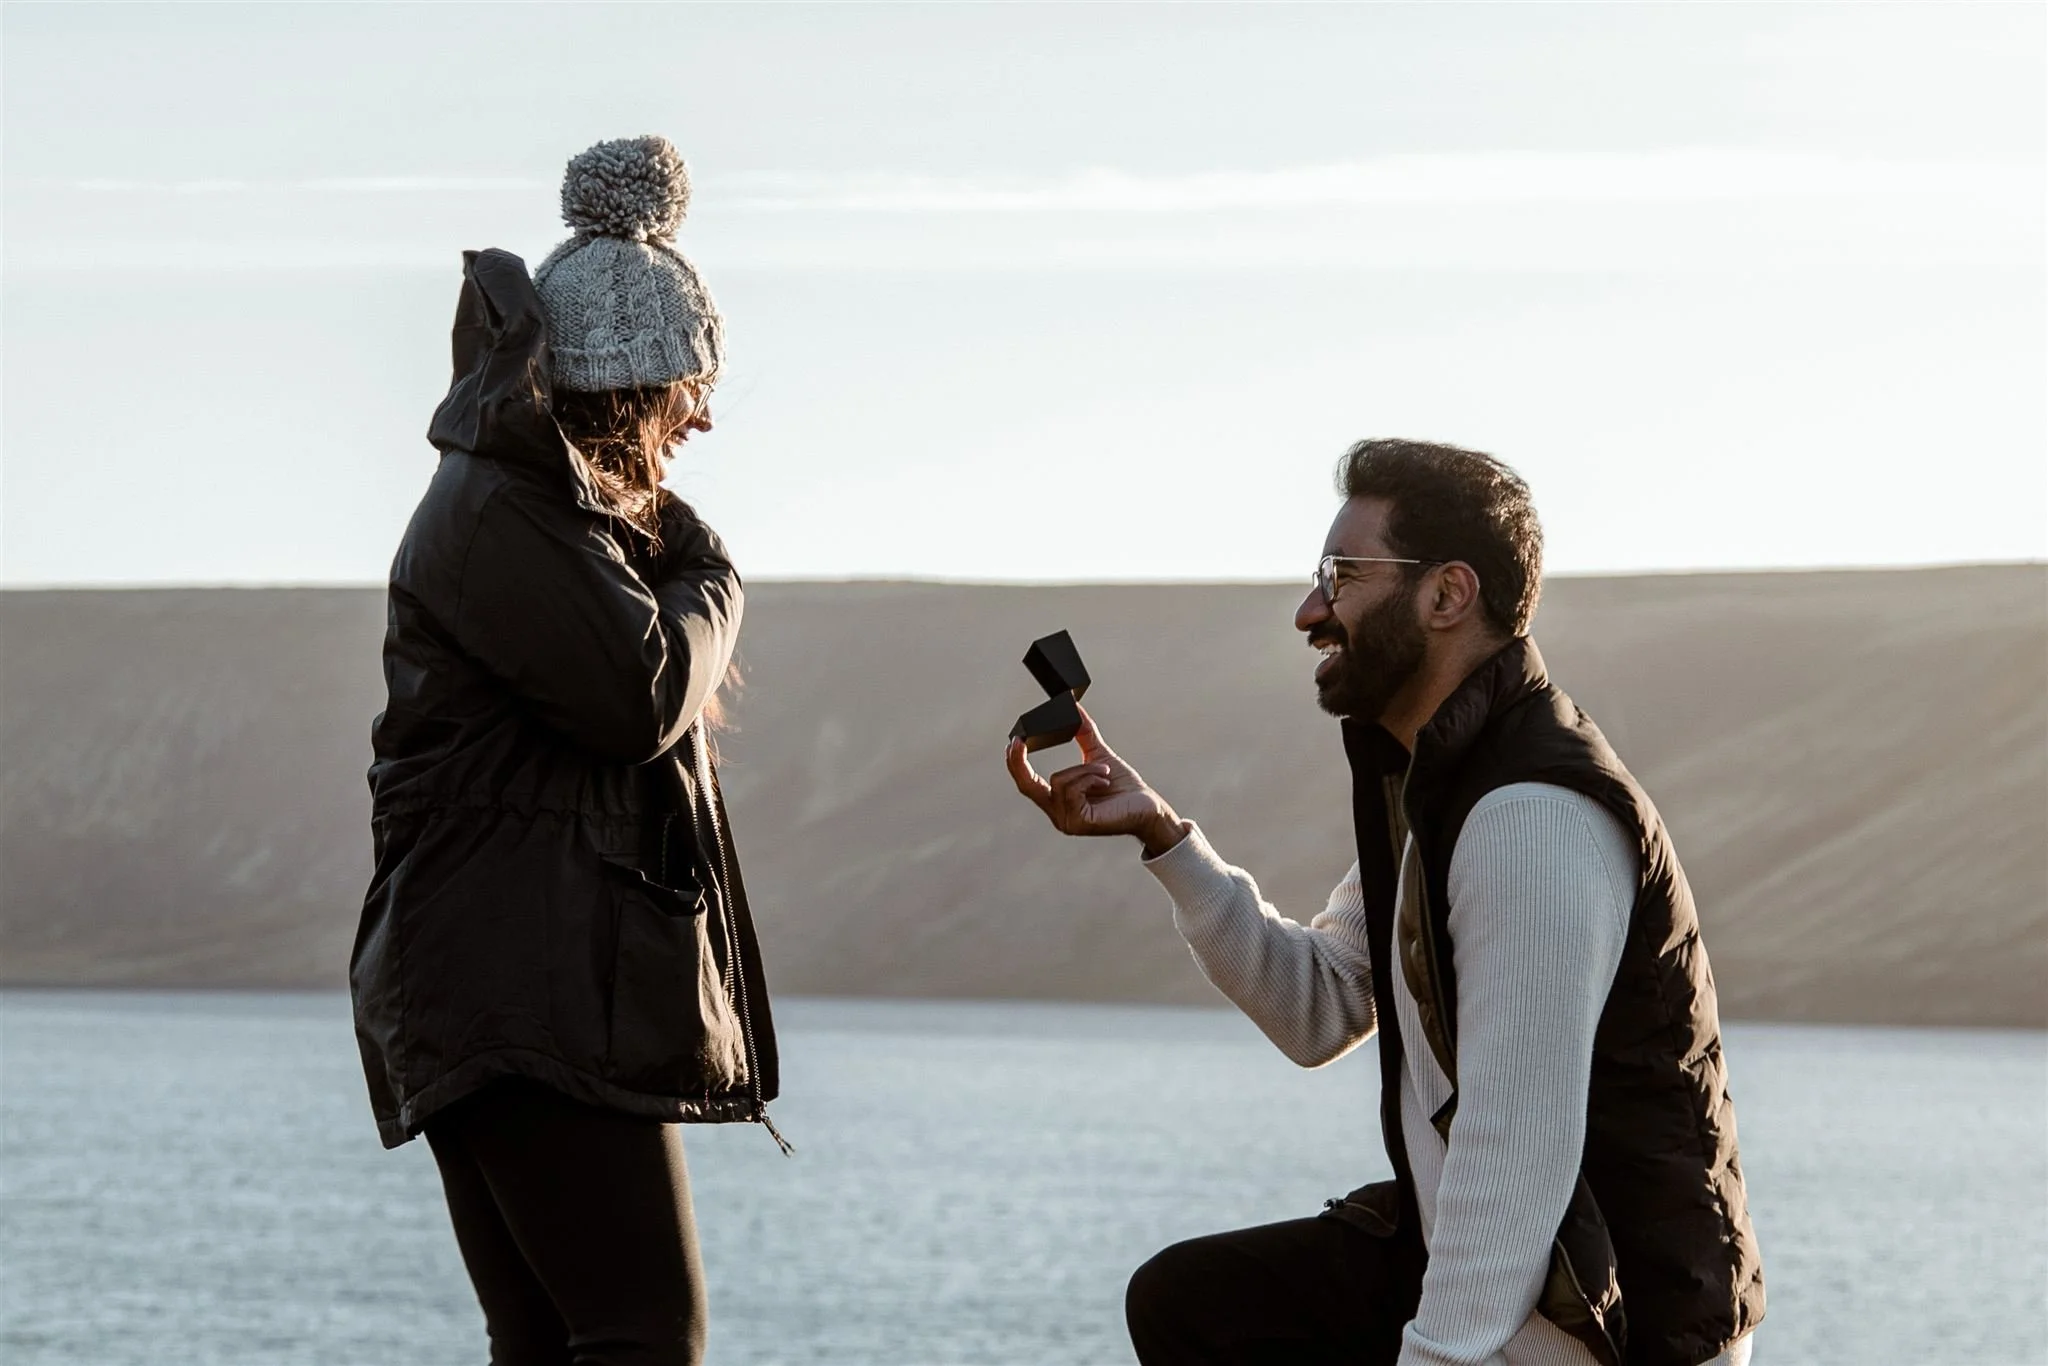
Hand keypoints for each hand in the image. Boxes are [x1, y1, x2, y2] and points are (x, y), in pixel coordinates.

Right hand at [1006, 705, 1188, 857]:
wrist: (1148, 807)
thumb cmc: (1124, 787)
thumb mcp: (1099, 755)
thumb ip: (1083, 733)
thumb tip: (1073, 707)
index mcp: (1057, 799)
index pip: (1028, 782)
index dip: (1016, 763)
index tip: (1014, 740)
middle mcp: (1057, 813)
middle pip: (1027, 786)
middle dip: (1018, 762)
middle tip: (1018, 740)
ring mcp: (1066, 821)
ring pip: (1059, 780)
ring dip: (1085, 769)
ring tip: (1105, 773)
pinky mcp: (1079, 823)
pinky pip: (1073, 789)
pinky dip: (1090, 777)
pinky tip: (1105, 781)